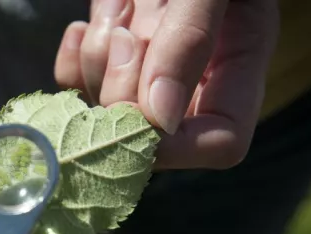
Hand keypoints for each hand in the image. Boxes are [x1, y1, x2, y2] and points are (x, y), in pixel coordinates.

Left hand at [55, 0, 279, 168]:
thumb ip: (191, 39)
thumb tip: (159, 121)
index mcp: (236, 65)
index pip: (218, 143)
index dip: (175, 143)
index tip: (139, 108)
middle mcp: (194, 77)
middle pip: (150, 132)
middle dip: (122, 90)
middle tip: (122, 32)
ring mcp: (152, 69)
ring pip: (109, 107)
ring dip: (100, 61)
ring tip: (117, 8)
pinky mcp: (117, 55)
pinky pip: (81, 84)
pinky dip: (74, 61)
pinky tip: (82, 28)